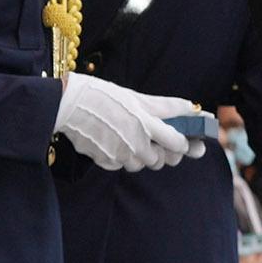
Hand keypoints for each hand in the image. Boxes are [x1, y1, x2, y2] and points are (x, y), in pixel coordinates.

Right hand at [57, 73, 199, 173]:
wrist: (67, 104)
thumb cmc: (104, 96)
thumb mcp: (138, 97)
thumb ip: (167, 107)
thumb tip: (194, 108)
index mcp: (146, 124)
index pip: (178, 144)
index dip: (185, 144)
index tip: (186, 141)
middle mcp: (134, 143)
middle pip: (161, 160)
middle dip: (163, 153)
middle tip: (158, 140)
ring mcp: (119, 155)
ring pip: (141, 165)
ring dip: (142, 156)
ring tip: (132, 137)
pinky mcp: (104, 161)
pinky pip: (122, 166)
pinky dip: (123, 157)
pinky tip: (116, 142)